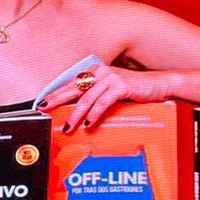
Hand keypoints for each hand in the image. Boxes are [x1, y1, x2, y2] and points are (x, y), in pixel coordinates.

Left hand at [39, 63, 168, 131]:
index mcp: (94, 73)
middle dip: (57, 100)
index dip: (55, 94)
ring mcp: (110, 77)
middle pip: (73, 89)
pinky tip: (88, 123)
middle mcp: (99, 72)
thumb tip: (78, 114)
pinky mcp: (120, 85)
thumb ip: (95, 98)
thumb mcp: (111, 93)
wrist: (157, 85)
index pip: (70, 84)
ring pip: (87, 99)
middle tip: (44, 110)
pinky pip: (103, 102)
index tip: (42, 103)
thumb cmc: (133, 90)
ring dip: (76, 115)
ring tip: (68, 127)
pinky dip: (94, 114)